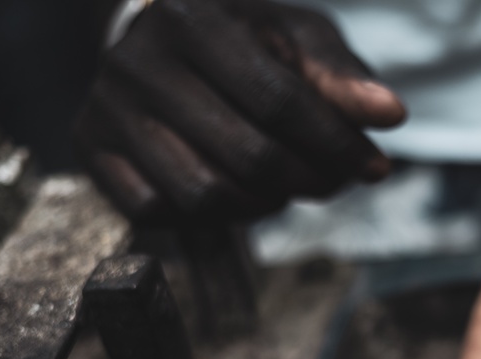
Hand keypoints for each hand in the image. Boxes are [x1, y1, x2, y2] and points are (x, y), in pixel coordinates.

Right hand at [74, 0, 405, 223]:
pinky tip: (232, 190)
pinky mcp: (89, 149)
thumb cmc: (239, 37)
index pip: (279, 100)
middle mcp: (138, 60)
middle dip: (306, 181)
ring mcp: (106, 108)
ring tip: (282, 186)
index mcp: (192, 18)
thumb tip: (390, 115)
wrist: (155, 34)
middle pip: (247, 157)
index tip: (375, 166)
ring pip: (204, 196)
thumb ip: (340, 74)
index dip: (335, 143)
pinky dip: (208, 217)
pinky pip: (157, 212)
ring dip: (261, 206)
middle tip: (330, 181)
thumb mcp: (293, 36)